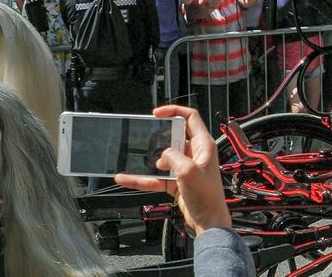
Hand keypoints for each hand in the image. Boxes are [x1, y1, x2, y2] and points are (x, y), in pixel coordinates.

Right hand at [115, 105, 231, 234]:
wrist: (207, 220)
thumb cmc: (206, 195)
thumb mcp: (188, 171)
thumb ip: (173, 156)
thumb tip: (164, 155)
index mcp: (204, 145)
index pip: (191, 118)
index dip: (174, 111)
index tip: (156, 113)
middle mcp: (195, 154)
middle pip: (174, 138)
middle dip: (159, 139)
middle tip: (147, 141)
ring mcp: (185, 168)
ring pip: (163, 158)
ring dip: (150, 161)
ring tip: (138, 161)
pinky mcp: (177, 182)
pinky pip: (156, 177)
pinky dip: (141, 178)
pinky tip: (125, 178)